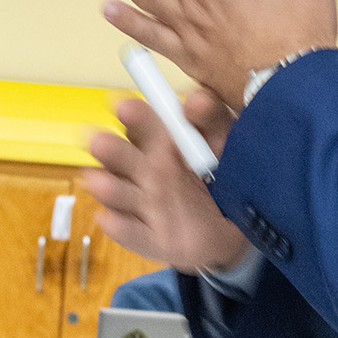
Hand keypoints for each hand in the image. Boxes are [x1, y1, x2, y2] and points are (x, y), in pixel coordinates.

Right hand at [85, 93, 249, 272]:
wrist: (238, 224)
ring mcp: (144, 206)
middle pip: (119, 157)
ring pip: (119, 195)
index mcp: (160, 141)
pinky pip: (133, 234)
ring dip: (108, 188)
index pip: (138, 123)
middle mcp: (144, 171)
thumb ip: (211, 117)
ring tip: (99, 181)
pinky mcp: (150, 238)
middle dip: (108, 149)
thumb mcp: (225, 140)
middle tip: (98, 141)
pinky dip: (121, 228)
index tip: (125, 107)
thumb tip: (194, 100)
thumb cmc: (224, 174)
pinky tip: (111, 220)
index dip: (131, 114)